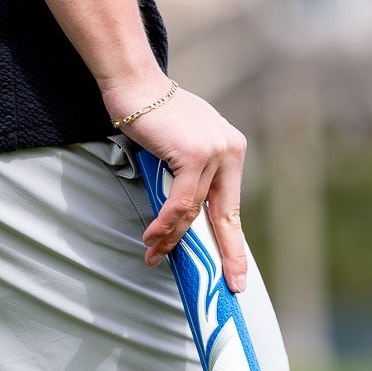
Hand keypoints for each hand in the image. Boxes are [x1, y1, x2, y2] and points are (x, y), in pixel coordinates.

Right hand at [110, 82, 247, 291]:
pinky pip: (179, 202)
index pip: (231, 205)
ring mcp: (215, 152)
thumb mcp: (181, 145)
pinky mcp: (195, 155)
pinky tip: (151, 238)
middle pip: (226, 215)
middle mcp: (229, 150)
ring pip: (194, 212)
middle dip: (228, 254)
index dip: (234, 241)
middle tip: (231, 285)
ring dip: (171, 239)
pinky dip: (164, 224)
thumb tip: (186, 216)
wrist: (135, 84)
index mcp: (232, 149)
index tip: (236, 271)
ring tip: (154, 256)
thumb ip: (192, 174)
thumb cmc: (153, 116)